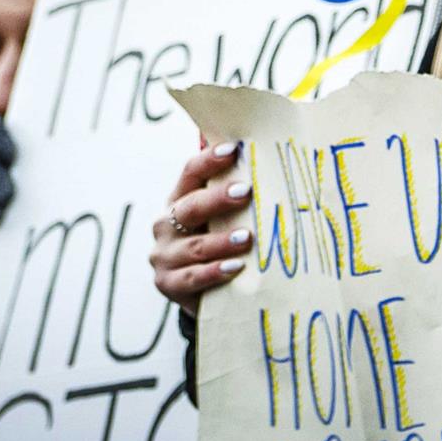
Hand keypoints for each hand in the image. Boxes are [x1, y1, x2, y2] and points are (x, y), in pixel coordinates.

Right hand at [148, 138, 252, 315]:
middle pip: (190, 207)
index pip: (191, 173)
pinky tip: (235, 268)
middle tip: (246, 192)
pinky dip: (214, 272)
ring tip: (247, 237)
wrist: (205, 290)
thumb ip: (237, 195)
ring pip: (194, 246)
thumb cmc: (220, 240)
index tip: (233, 150)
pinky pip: (192, 277)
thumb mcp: (224, 216)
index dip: (209, 160)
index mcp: (179, 199)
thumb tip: (276, 164)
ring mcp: (164, 255)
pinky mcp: (167, 283)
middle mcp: (166, 225)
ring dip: (221, 241)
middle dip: (217, 199)